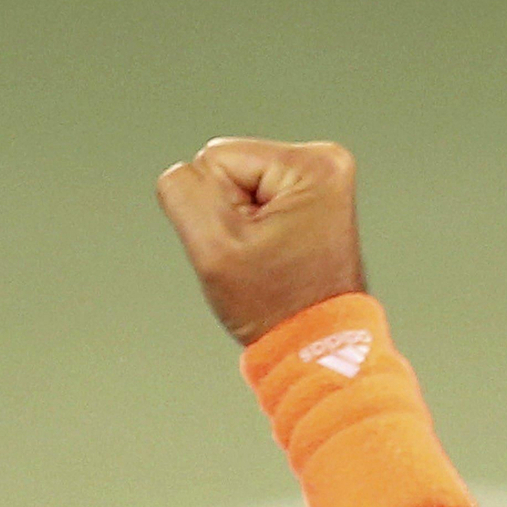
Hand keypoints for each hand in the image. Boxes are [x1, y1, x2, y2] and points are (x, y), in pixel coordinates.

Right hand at [156, 137, 366, 344]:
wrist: (314, 349)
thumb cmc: (274, 309)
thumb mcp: (214, 249)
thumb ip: (182, 194)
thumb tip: (180, 173)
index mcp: (311, 165)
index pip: (216, 158)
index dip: (216, 209)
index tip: (250, 248)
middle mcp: (326, 162)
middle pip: (231, 168)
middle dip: (233, 216)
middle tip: (260, 258)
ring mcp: (325, 182)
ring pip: (243, 185)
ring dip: (244, 225)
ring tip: (270, 259)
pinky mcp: (317, 200)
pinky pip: (261, 200)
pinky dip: (259, 230)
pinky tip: (277, 256)